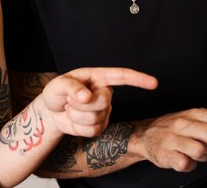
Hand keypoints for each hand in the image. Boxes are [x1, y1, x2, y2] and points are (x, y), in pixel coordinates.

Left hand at [41, 67, 157, 137]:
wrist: (51, 112)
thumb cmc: (56, 93)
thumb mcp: (57, 84)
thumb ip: (71, 87)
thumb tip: (86, 96)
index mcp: (97, 77)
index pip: (121, 76)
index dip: (138, 79)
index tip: (154, 83)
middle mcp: (104, 92)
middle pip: (103, 101)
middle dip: (82, 104)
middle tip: (69, 101)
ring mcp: (104, 110)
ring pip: (95, 117)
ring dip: (76, 115)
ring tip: (70, 109)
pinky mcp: (100, 126)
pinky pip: (92, 130)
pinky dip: (78, 127)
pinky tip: (74, 120)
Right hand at [133, 108, 206, 171]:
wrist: (144, 136)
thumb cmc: (175, 129)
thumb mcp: (197, 124)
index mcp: (195, 113)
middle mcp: (184, 123)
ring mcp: (173, 138)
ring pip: (202, 151)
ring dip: (205, 157)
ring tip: (197, 153)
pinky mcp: (166, 154)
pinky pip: (187, 164)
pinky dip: (190, 165)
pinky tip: (185, 159)